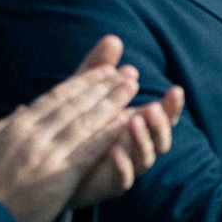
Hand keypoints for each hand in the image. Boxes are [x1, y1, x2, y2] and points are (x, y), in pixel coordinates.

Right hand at [0, 55, 141, 221]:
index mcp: (17, 125)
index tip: (102, 71)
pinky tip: (123, 123)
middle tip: (125, 73)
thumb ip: (4, 126)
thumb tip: (21, 108)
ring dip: (111, 103)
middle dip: (103, 86)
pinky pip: (87, 151)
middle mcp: (34, 134)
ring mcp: (47, 154)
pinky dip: (106, 135)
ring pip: (85, 122)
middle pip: (75, 104)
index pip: (56, 96)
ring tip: (131, 88)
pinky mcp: (59, 176)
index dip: (83, 82)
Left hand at [65, 37, 186, 209]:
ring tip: (133, 122)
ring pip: (146, 158)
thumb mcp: (83, 94)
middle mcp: (136, 146)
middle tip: (153, 108)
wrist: (46, 169)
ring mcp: (125, 167)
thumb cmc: (72, 128)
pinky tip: (114, 151)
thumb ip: (99, 69)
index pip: (163, 115)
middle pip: (161, 137)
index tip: (175, 90)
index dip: (172, 105)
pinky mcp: (108, 184)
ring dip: (143, 141)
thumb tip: (114, 38)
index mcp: (136, 125)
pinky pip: (123, 179)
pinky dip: (123, 166)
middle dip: (161, 123)